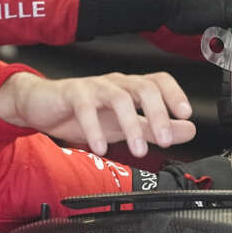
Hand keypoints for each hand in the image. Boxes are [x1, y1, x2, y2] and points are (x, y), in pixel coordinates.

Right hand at [0, 71, 195, 156]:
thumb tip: (189, 130)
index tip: (186, 115)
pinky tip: (101, 147)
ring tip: (138, 151)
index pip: (159, 81)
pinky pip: (86, 108)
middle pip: (144, 88)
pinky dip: (95, 129)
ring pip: (119, 98)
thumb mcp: (125, 124)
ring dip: (131, 126)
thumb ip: (155, 128)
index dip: (175, 94)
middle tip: (165, 141)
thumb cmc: (85, 111)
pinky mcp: (72, 94)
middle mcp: (116, 83)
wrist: (42, 106)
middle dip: (158, 114)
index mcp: (131, 87)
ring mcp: (95, 86)